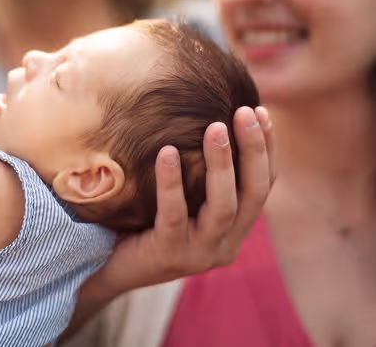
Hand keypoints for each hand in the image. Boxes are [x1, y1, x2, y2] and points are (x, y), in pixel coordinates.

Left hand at [91, 106, 274, 294]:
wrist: (110, 265)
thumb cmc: (146, 220)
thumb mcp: (181, 195)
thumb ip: (198, 170)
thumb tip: (206, 114)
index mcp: (234, 228)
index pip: (262, 186)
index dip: (266, 149)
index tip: (260, 111)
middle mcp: (225, 243)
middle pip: (253, 194)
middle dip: (254, 150)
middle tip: (244, 112)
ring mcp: (200, 253)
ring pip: (223, 207)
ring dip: (222, 164)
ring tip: (215, 127)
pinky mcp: (170, 255)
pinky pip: (173, 215)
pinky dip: (172, 182)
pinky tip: (167, 152)